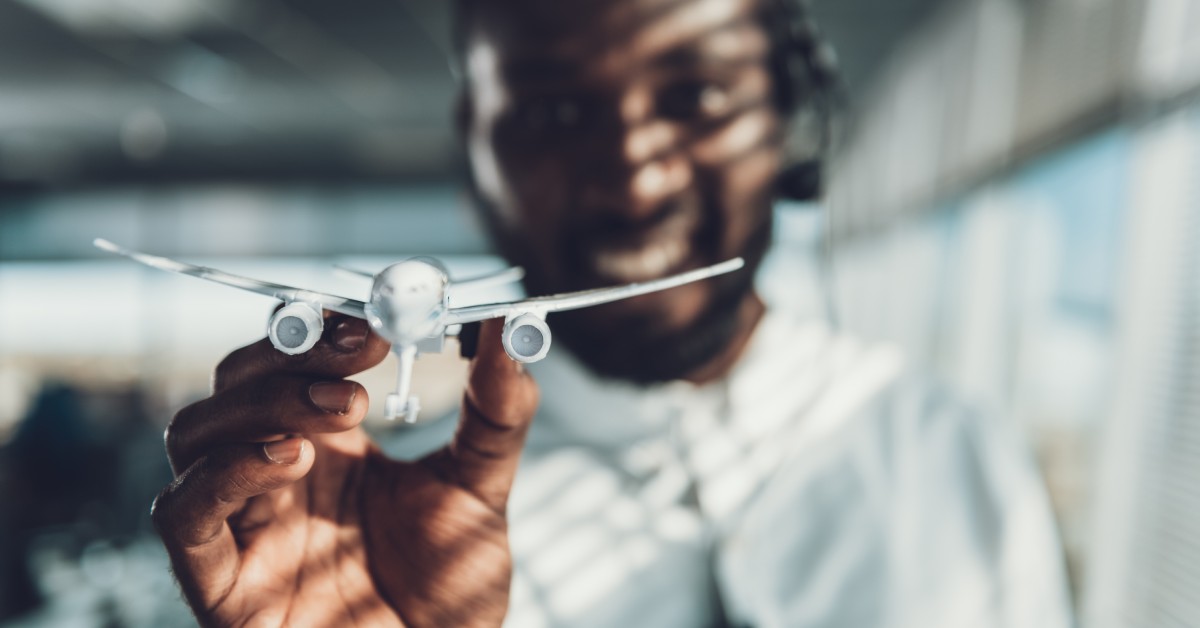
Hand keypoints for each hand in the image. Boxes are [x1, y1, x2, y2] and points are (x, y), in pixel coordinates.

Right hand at [151, 316, 538, 626]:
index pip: (288, 361)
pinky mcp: (222, 585)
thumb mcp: (481, 488)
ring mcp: (244, 527)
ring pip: (195, 436)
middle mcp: (276, 477)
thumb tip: (513, 329)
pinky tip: (288, 458)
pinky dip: (222, 475)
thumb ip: (496, 412)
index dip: (319, 329)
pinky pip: (182, 516)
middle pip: (234, 384)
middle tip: (364, 354)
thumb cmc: (451, 588)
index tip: (377, 320)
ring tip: (344, 411)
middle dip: (291, 354)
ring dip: (261, 404)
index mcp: (326, 445)